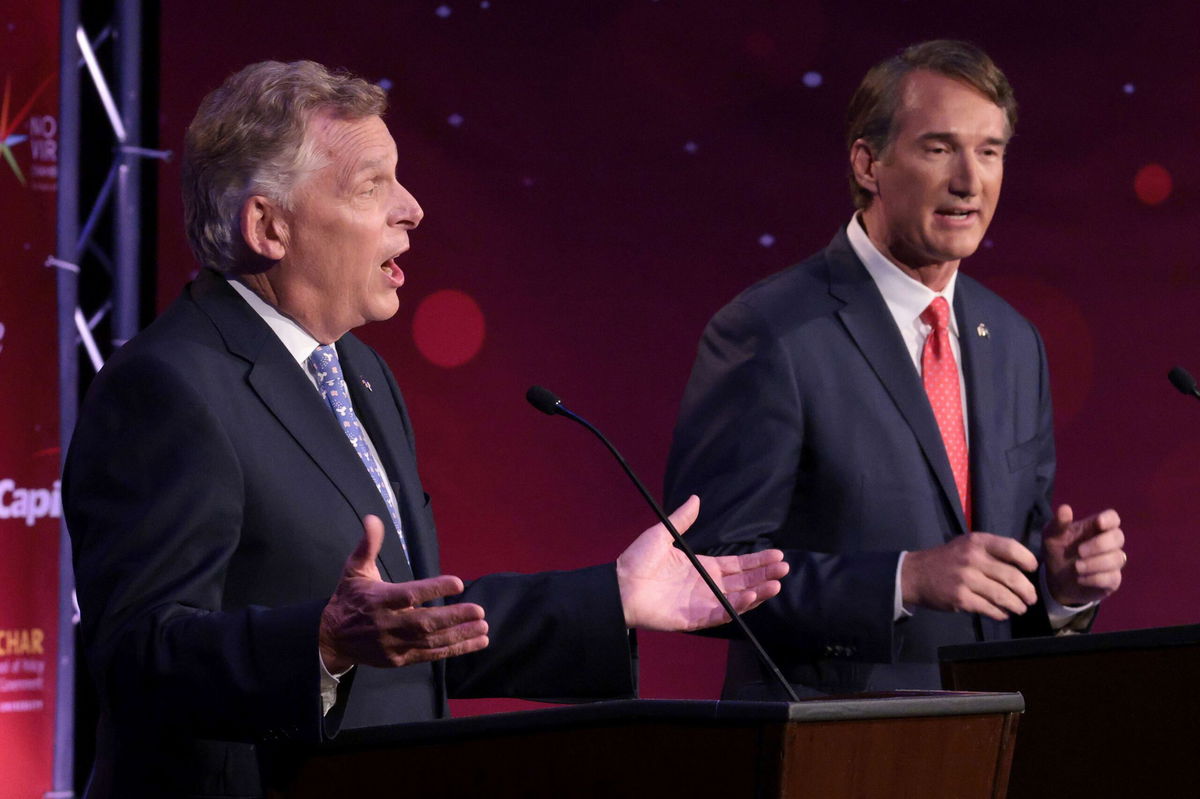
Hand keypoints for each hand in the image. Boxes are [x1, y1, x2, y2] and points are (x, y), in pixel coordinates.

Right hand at [318, 515, 489, 673]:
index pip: (410, 594)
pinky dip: (454, 650)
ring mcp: (394, 644)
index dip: (434, 590)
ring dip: (460, 635)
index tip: (458, 583)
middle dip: (453, 617)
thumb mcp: (354, 569)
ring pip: (431, 641)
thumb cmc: (349, 599)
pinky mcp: (400, 659)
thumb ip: (368, 545)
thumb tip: (373, 518)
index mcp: (379, 599)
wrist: (331, 639)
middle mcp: (388, 623)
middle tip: (479, 610)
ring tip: (484, 628)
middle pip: (423, 622)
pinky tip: (475, 643)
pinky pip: (430, 655)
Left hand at [615, 495, 788, 631]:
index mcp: (702, 567)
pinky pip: (720, 614)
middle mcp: (706, 586)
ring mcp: (702, 603)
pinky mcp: (694, 618)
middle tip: (784, 568)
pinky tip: (751, 596)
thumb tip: (696, 498)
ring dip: (758, 592)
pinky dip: (737, 607)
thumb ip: (682, 519)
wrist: (618, 584)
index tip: (777, 554)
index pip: (738, 565)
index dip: (758, 561)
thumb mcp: (662, 534)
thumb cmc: (636, 561)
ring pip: (738, 599)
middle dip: (765, 575)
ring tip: (775, 584)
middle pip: (744, 581)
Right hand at [901, 533, 1037, 620]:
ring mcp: (966, 579)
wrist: (915, 575)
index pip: (1011, 548)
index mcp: (977, 542)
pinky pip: (989, 608)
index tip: (1032, 569)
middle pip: (1012, 577)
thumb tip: (1023, 567)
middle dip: (1027, 591)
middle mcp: (972, 558)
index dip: (1027, 560)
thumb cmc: (947, 559)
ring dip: (1017, 605)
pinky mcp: (960, 598)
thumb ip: (992, 551)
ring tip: (1021, 608)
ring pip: (1003, 596)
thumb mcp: (967, 545)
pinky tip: (1002, 613)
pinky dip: (1000, 613)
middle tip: (1031, 598)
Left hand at [1043, 504, 1124, 606]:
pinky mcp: (1112, 580)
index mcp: (1094, 528)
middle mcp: (1108, 543)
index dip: (1109, 519)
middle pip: (1118, 537)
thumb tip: (1065, 508)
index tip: (1098, 523)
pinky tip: (1080, 578)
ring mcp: (1112, 561)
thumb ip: (1058, 524)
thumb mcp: (1051, 537)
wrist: (1055, 580)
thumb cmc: (1057, 552)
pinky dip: (1095, 578)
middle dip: (1100, 544)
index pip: (1112, 518)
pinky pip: (1113, 578)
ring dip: (1096, 563)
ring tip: (1076, 567)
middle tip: (1080, 551)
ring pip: (1117, 558)